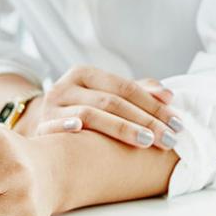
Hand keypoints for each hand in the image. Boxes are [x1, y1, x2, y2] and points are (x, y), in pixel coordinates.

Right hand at [16, 66, 182, 149]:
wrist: (38, 127)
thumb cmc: (81, 113)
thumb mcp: (106, 98)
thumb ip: (137, 94)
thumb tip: (169, 96)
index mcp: (85, 74)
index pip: (126, 87)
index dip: (154, 105)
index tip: (177, 123)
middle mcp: (66, 85)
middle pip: (113, 101)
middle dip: (145, 121)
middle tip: (169, 139)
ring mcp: (51, 107)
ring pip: (90, 114)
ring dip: (121, 128)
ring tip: (147, 142)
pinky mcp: (40, 128)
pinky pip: (55, 128)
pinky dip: (67, 127)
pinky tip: (81, 128)